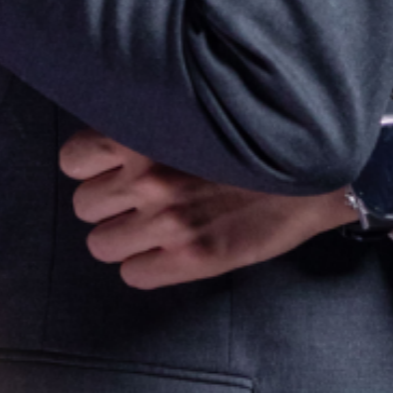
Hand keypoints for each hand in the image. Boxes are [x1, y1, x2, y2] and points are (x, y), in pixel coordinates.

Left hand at [59, 128, 355, 289]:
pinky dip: (146, 266)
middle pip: (84, 205)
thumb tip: (111, 151)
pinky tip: (169, 253)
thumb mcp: (195, 117)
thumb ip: (149, 131)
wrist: (317, 174)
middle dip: (108, 205)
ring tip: (154, 228)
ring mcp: (167, 222)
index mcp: (144, 136)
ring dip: (123, 238)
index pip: (74, 159)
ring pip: (100, 245)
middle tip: (139, 202)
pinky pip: (133, 275)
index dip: (92, 168)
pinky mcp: (191, 258)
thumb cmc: (258, 143)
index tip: (112, 170)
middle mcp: (148, 179)